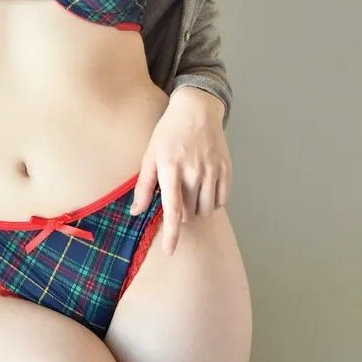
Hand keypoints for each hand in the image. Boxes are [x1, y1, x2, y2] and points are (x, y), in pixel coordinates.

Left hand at [130, 87, 231, 254]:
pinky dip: (212, 200)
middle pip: (189, 212)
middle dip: (181, 210)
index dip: (171, 233)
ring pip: (206, 209)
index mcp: (171, 169)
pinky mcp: (226, 169)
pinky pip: (221, 200)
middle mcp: (194, 172)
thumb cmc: (168, 133)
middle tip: (176, 190)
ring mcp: (213, 170)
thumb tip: (135, 212)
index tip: (169, 250)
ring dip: (196, 207)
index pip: (173, 209)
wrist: (196, 110)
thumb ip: (144, 186)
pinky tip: (204, 186)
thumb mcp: (150, 155)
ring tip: (190, 188)